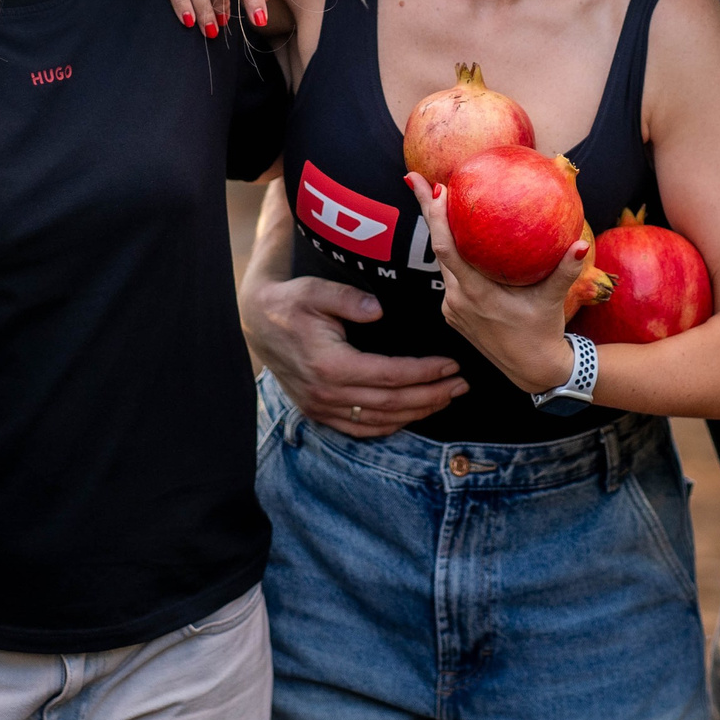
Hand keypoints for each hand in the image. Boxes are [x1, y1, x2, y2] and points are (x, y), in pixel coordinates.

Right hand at [243, 272, 467, 437]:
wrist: (256, 322)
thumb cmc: (291, 302)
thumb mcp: (316, 290)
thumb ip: (347, 299)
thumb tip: (379, 309)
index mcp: (330, 365)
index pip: (390, 375)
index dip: (424, 372)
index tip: (452, 364)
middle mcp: (327, 393)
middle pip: (392, 403)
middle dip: (432, 395)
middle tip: (462, 385)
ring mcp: (321, 407)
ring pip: (380, 420)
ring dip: (418, 412)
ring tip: (447, 397)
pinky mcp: (318, 412)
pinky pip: (361, 428)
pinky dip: (392, 425)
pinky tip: (413, 413)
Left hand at [404, 172, 589, 394]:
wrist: (533, 371)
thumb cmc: (543, 332)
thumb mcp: (553, 300)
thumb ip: (565, 271)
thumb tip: (580, 244)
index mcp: (475, 294)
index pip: (447, 248)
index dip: (436, 218)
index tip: (433, 189)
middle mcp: (457, 300)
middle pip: (437, 248)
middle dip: (427, 212)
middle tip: (416, 179)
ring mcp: (452, 308)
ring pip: (442, 261)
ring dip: (438, 232)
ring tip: (433, 199)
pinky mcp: (453, 313)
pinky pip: (449, 277)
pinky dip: (450, 255)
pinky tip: (456, 236)